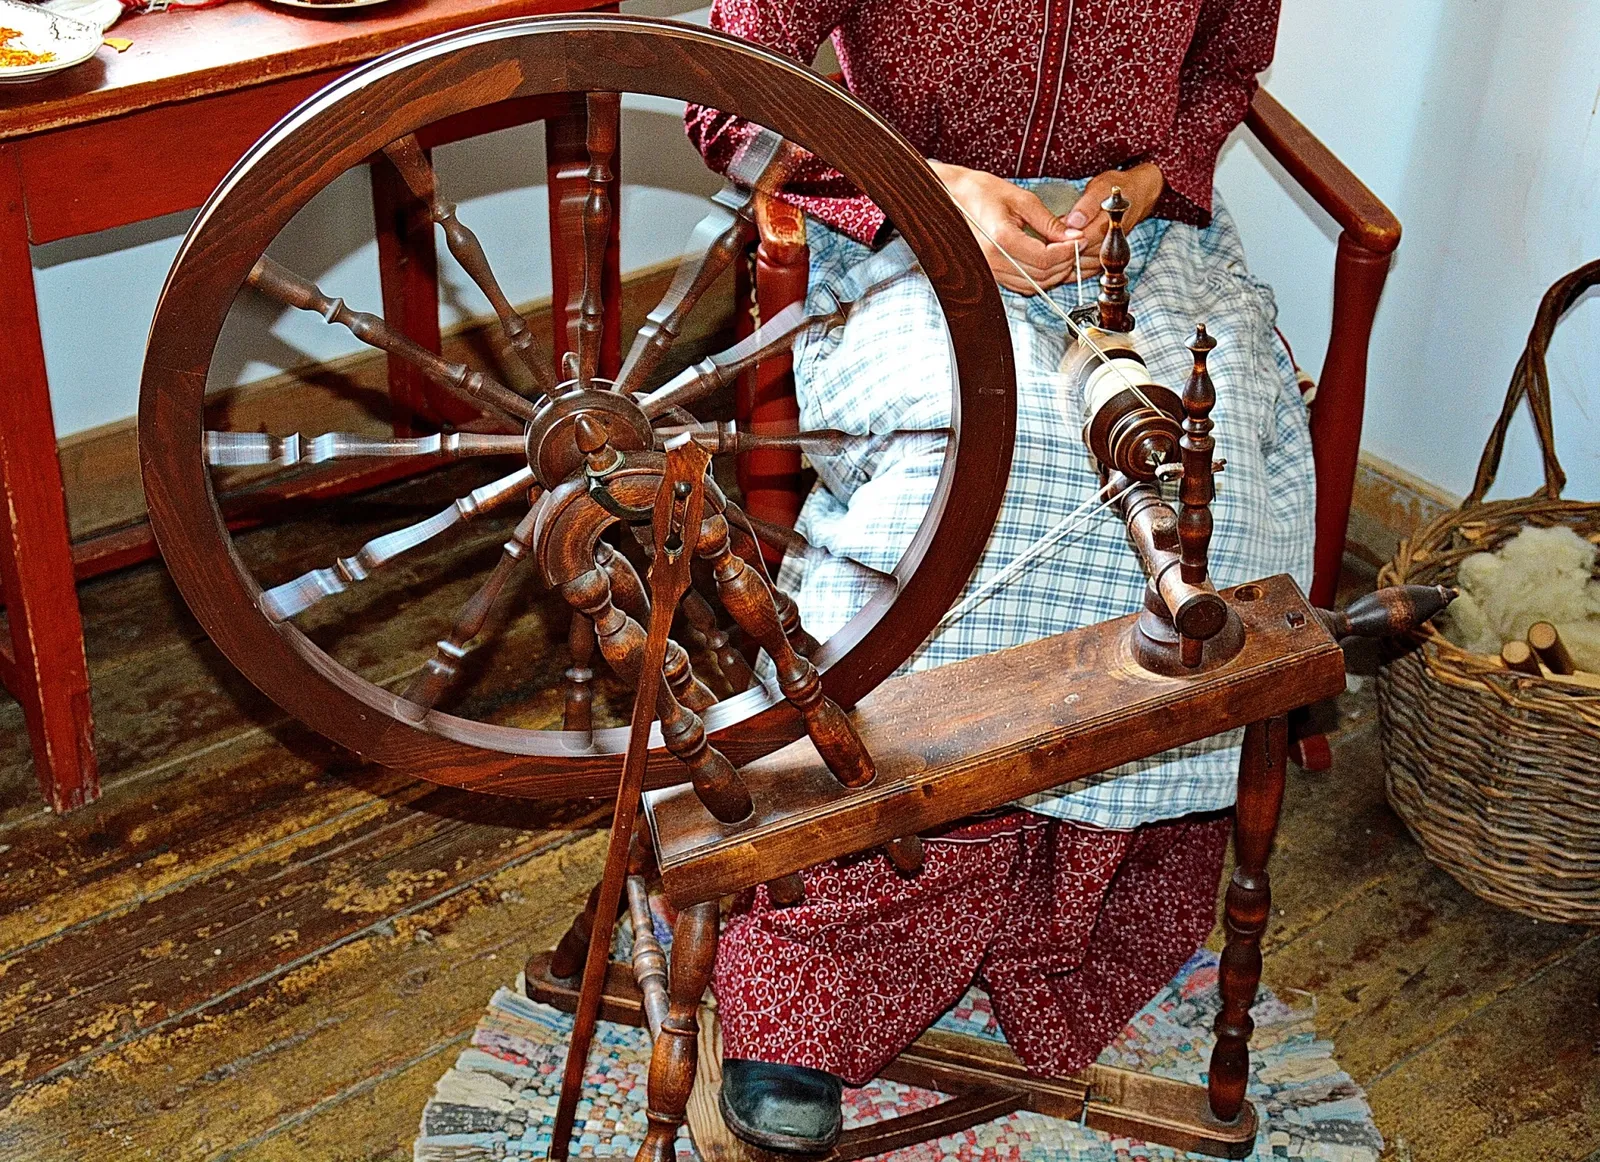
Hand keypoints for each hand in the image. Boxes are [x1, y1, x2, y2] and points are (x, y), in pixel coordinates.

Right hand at [929, 161, 1079, 293]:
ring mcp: (989, 271)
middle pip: (1041, 276)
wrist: (951, 197)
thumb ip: (1048, 222)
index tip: (1079, 240)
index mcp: (1000, 239)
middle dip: (1064, 263)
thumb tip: (1073, 237)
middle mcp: (992, 261)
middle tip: (1076, 245)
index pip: (1044, 258)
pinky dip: (1039, 276)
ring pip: (1033, 285)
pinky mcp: (989, 274)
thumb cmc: (981, 193)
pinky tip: (1046, 259)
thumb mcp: (1021, 199)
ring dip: (1053, 273)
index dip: (1067, 252)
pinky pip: (1021, 284)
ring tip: (1064, 251)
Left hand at [1060, 163, 1163, 279]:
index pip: (1081, 239)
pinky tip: (1057, 257)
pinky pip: (1082, 273)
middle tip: (1044, 239)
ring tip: (1049, 247)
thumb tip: (1074, 221)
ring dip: (1062, 259)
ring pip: (1079, 267)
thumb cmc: (1114, 191)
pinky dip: (1067, 268)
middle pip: (1078, 255)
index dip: (1062, 237)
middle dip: (1060, 248)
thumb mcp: (1099, 188)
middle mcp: (1110, 245)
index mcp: (1109, 227)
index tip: (1049, 230)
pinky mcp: (1102, 263)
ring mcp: (1107, 257)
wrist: (1134, 198)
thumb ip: (1087, 206)